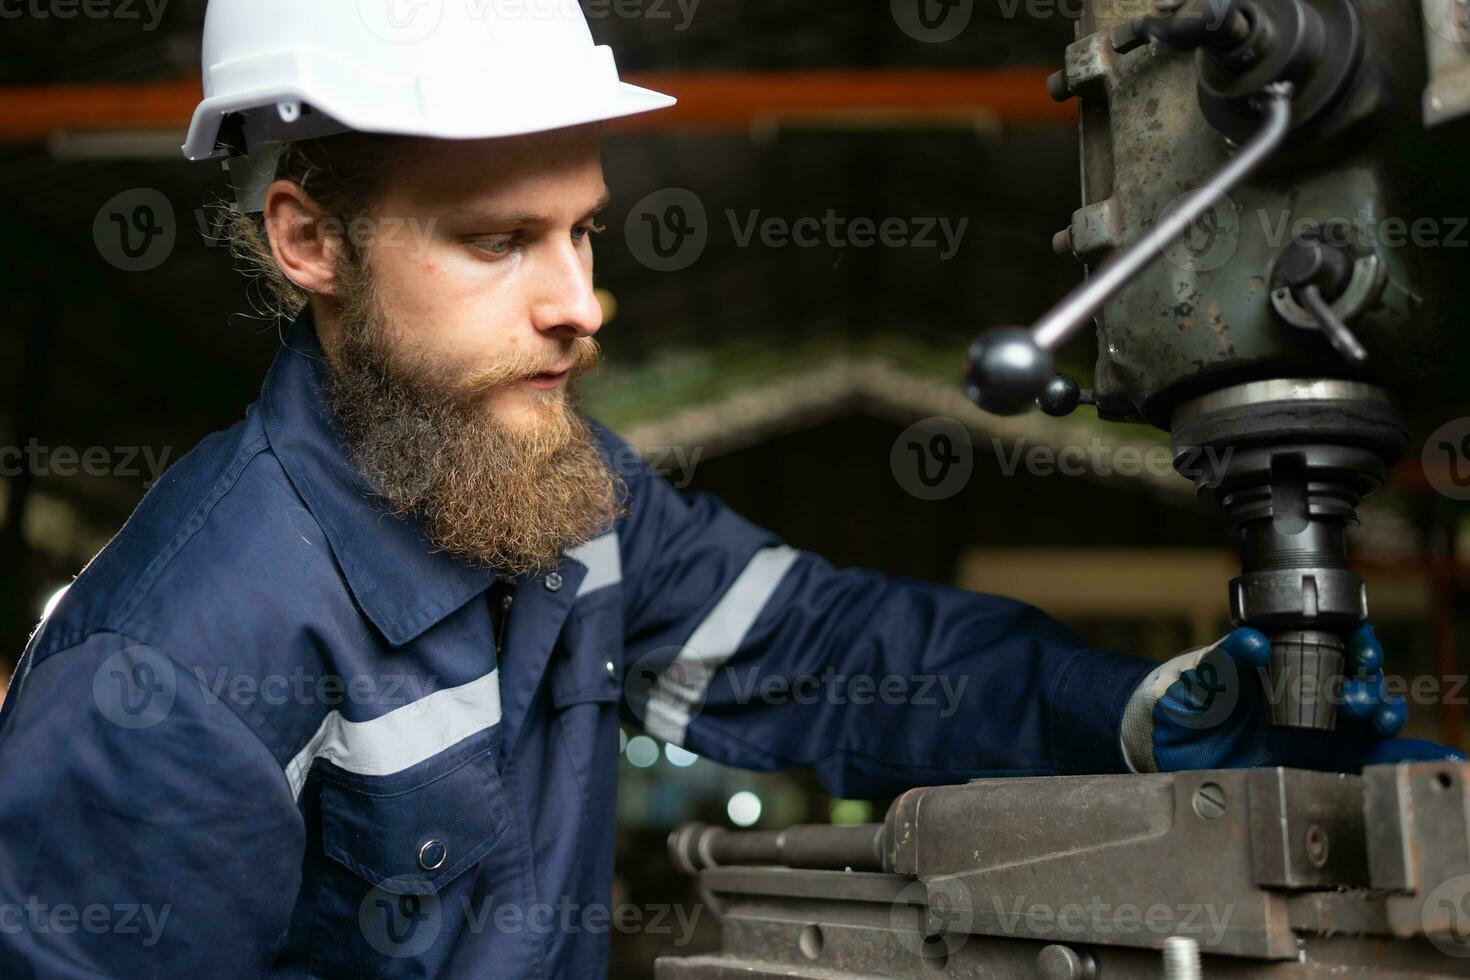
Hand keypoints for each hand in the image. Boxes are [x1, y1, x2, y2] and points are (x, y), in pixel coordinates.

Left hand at [1120, 624, 1465, 773]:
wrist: (1171, 753)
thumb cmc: (1185, 706)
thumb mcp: (1198, 679)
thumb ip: (1223, 660)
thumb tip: (1250, 640)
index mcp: (1284, 659)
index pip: (1334, 639)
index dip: (1355, 638)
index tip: (1360, 643)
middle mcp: (1310, 690)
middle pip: (1359, 676)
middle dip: (1369, 679)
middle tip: (1359, 692)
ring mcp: (1319, 727)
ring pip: (1368, 714)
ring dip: (1380, 711)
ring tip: (1374, 716)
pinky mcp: (1322, 763)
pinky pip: (1364, 757)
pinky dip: (1392, 755)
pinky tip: (1407, 756)